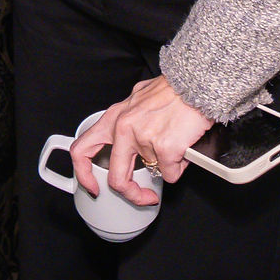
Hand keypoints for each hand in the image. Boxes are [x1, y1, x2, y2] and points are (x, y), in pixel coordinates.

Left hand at [71, 76, 213, 206]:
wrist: (196, 83)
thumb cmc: (174, 90)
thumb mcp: (139, 99)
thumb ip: (130, 121)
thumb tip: (133, 142)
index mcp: (114, 118)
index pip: (82, 150)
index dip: (84, 174)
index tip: (94, 186)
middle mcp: (123, 129)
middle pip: (117, 177)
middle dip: (131, 193)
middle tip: (143, 196)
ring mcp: (143, 139)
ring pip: (154, 171)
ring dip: (167, 165)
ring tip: (177, 144)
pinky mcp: (165, 149)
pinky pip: (171, 173)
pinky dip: (180, 166)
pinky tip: (184, 148)